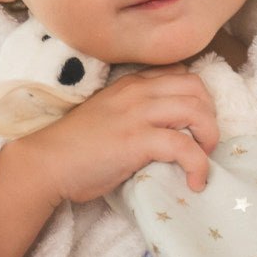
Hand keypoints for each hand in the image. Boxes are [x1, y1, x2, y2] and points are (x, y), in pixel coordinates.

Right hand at [14, 64, 218, 205]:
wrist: (46, 162)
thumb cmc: (73, 147)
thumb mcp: (107, 116)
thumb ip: (134, 114)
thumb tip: (164, 130)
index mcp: (130, 84)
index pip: (180, 74)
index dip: (198, 98)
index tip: (195, 124)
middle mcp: (137, 92)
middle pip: (196, 87)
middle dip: (210, 116)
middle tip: (204, 143)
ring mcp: (137, 114)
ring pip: (197, 110)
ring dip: (210, 137)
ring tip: (203, 160)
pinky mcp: (137, 140)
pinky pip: (185, 146)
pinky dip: (198, 165)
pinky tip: (194, 182)